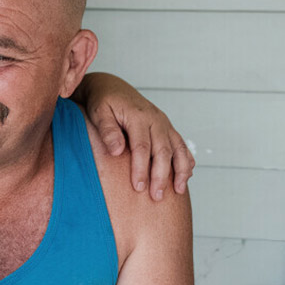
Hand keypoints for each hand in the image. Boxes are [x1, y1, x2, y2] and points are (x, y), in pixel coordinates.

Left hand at [77, 73, 194, 200]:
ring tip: (179, 192)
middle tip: (156, 197)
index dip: (141, 169)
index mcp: (138, 116)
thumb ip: (108, 131)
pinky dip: (186, 161)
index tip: (138, 187)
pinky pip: (181, 146)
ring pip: (178, 149)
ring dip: (180, 171)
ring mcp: (164, 124)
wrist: (111, 87)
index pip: (142, 147)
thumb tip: (117, 151)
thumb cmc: (103, 102)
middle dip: (161, 176)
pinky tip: (185, 177)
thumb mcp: (99, 113)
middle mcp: (156, 120)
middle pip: (163, 151)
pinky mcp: (167, 128)